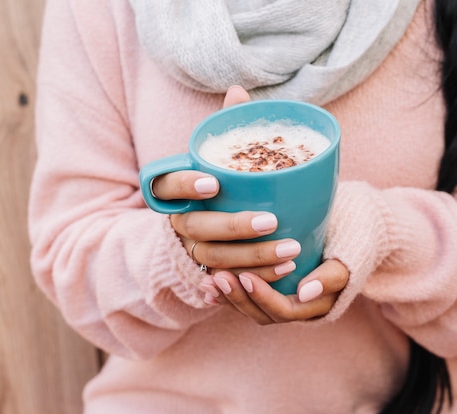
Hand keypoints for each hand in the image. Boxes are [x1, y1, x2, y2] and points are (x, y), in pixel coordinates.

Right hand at [151, 86, 299, 281]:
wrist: (213, 222)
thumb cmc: (221, 180)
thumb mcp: (222, 155)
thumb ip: (227, 127)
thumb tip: (237, 91)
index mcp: (176, 189)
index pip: (166, 185)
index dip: (184, 185)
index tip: (213, 182)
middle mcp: (181, 220)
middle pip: (198, 228)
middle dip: (234, 227)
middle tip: (271, 221)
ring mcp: (193, 249)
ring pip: (215, 258)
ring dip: (252, 258)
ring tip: (290, 251)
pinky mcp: (210, 271)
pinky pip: (229, 279)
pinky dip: (256, 277)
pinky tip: (284, 270)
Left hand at [204, 259, 349, 323]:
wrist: (346, 238)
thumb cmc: (347, 246)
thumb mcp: (346, 260)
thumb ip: (330, 277)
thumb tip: (305, 292)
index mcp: (313, 307)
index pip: (283, 310)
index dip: (263, 297)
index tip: (246, 276)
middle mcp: (294, 310)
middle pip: (261, 315)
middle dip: (239, 298)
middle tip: (220, 277)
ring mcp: (279, 303)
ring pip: (249, 309)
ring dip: (228, 298)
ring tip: (208, 281)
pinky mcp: (267, 293)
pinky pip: (244, 300)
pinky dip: (225, 295)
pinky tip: (206, 284)